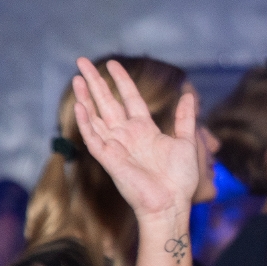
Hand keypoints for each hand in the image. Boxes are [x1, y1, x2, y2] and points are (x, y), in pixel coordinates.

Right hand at [70, 57, 201, 223]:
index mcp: (144, 129)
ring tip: (76, 78)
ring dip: (85, 98)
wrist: (171, 204)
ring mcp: (116, 146)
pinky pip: (93, 138)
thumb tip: (189, 95)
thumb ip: (185, 119)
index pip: (129, 98)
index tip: (112, 63)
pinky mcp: (109, 159)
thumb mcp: (186, 142)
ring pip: (95, 117)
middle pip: (107, 102)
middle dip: (95, 82)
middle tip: (81, 61)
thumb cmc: (179, 179)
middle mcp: (127, 135)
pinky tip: (80, 106)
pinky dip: (85, 123)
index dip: (121, 80)